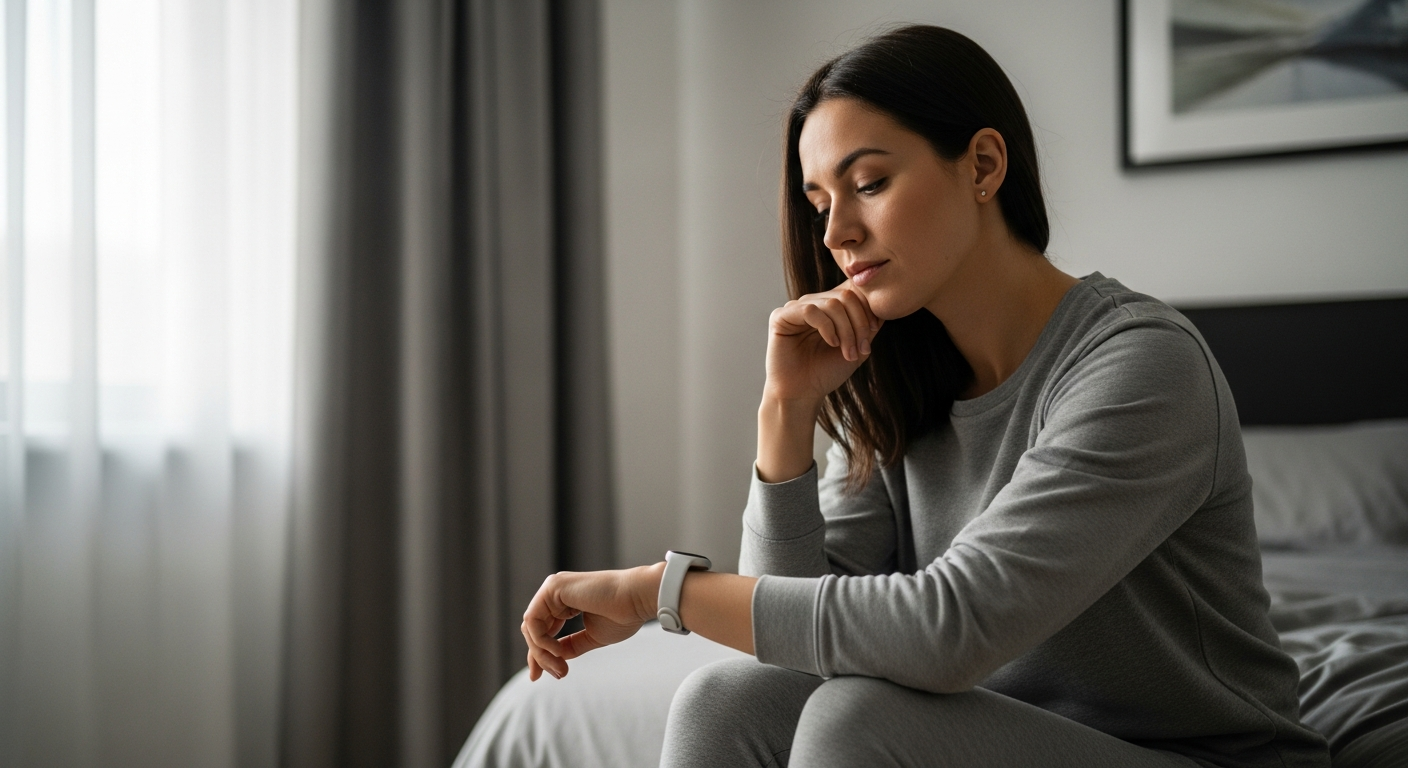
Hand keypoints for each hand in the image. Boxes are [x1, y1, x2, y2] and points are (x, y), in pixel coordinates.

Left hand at [520, 563, 663, 680]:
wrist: (638, 599)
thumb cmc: (623, 615)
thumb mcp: (591, 637)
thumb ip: (571, 645)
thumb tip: (554, 660)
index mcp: (564, 601)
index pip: (541, 629)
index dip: (539, 654)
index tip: (539, 676)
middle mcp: (555, 592)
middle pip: (532, 629)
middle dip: (540, 656)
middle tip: (558, 674)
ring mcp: (553, 588)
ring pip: (530, 627)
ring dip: (541, 652)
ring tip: (560, 667)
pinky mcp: (552, 588)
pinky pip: (533, 621)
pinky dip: (542, 641)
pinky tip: (559, 652)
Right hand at [764, 281, 882, 406]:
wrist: (804, 394)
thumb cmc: (827, 372)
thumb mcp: (857, 346)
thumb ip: (869, 325)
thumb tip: (883, 305)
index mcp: (827, 307)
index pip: (852, 291)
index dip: (867, 308)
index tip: (873, 332)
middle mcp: (812, 303)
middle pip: (845, 296)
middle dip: (859, 323)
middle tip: (862, 348)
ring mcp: (795, 308)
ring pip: (831, 303)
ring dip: (846, 329)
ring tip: (848, 352)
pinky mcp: (781, 317)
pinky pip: (810, 310)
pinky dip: (827, 327)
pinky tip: (831, 343)